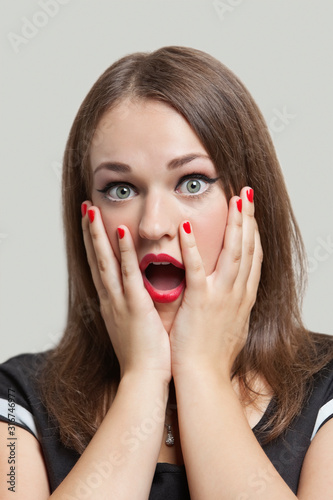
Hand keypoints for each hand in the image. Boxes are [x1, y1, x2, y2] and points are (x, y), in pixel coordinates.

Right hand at [82, 202, 170, 381]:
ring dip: (98, 236)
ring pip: (105, 262)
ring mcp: (119, 302)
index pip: (101, 268)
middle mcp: (110, 300)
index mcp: (112, 304)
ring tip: (91, 211)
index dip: (95, 246)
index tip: (92, 226)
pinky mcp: (134, 307)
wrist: (143, 379)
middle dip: (89, 234)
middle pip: (96, 260)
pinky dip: (122, 253)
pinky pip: (127, 275)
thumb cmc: (144, 356)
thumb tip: (139, 294)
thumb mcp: (135, 327)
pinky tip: (121, 233)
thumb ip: (135, 307)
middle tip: (85, 209)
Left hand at [170, 187, 262, 379]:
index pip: (253, 258)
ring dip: (235, 224)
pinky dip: (194, 247)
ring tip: (234, 200)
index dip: (253, 233)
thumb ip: (234, 305)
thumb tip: (236, 294)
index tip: (250, 213)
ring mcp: (221, 296)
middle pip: (248, 249)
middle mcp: (237, 293)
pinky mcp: (200, 302)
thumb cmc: (214, 355)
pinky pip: (197, 269)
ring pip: (233, 253)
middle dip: (249, 219)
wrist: (205, 378)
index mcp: (243, 298)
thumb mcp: (233, 326)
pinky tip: (189, 227)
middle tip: (247, 194)